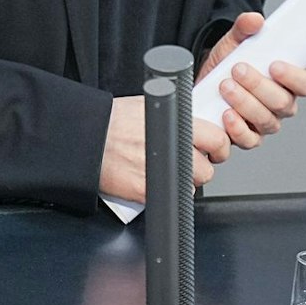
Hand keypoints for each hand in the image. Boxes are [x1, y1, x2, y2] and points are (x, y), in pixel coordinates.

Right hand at [100, 96, 231, 202]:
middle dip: (200, 169)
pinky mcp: (146, 191)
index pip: (217, 139)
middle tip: (189, 164)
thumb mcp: (149, 106)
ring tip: (166, 172)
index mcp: (176, 123)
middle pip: (207, 170)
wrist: (87, 138)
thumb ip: (175, 116)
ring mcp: (160, 171)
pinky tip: (154, 182)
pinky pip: (170, 198)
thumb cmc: (113, 121)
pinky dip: (165, 193)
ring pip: (190, 186)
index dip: (218, 147)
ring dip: (183, 182)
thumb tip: (193, 123)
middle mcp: (171, 148)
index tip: (214, 150)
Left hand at [203, 11, 305, 149]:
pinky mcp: (246, 137)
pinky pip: (248, 140)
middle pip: (283, 103)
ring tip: (226, 86)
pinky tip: (226, 114)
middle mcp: (279, 106)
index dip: (295, 78)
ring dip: (245, 103)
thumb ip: (244, 29)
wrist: (201, 83)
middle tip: (238, 70)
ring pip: (265, 120)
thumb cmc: (225, 66)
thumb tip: (254, 19)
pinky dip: (237, 129)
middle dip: (259, 86)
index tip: (275, 65)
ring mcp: (263, 124)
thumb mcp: (232, 43)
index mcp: (287, 83)